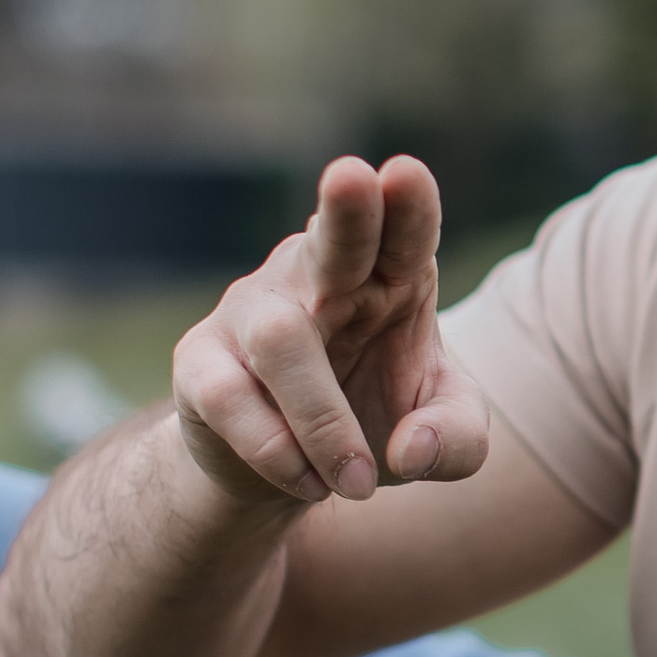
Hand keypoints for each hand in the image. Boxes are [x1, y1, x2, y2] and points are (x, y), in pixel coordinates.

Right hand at [171, 154, 490, 508]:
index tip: (406, 174)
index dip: (408, 204)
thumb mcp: (440, 437)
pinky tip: (307, 481)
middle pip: (332, 237)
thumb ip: (456, 441)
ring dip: (325, 421)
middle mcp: (317, 278)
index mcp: (388, 277)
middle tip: (351, 177)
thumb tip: (412, 450)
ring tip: (360, 482)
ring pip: (281, 341)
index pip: (404, 231)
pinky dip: (277, 450)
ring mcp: (253, 312)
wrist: (288, 472)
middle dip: (345, 210)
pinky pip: (230, 398)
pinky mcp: (200, 362)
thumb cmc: (373, 423)